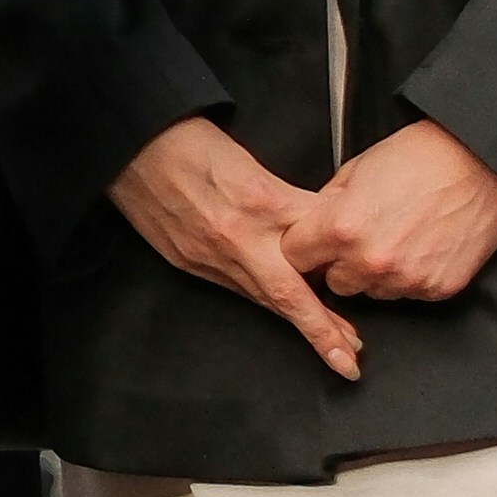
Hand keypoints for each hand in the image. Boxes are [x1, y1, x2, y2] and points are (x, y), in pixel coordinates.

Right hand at [110, 113, 362, 374]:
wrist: (132, 144)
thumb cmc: (190, 143)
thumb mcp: (252, 162)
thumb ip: (288, 199)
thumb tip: (324, 222)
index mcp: (260, 203)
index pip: (315, 249)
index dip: (342, 273)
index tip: (364, 291)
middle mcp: (236, 237)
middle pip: (289, 295)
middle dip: (322, 329)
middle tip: (351, 354)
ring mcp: (208, 255)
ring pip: (261, 297)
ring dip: (297, 320)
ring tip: (331, 340)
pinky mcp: (187, 261)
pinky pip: (232, 287)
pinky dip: (260, 299)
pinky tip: (277, 306)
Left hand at [304, 115, 496, 304]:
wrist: (480, 164)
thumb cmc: (419, 158)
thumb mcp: (355, 170)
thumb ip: (325, 206)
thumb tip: (309, 226)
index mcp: (340, 227)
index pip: (294, 258)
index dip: (302, 247)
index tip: (311, 243)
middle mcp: (370, 260)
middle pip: (333, 283)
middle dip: (339, 264)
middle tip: (360, 238)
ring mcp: (405, 278)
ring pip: (371, 291)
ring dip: (375, 273)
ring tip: (396, 237)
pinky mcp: (436, 288)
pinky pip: (407, 293)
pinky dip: (409, 276)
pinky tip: (420, 246)